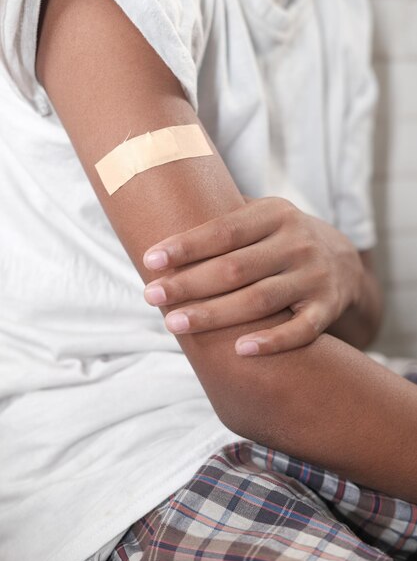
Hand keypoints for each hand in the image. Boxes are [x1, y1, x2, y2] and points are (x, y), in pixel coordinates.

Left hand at [143, 197, 364, 354]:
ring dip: (215, 314)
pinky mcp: (326, 308)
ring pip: (260, 300)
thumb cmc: (280, 240)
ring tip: (175, 324)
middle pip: (235, 268)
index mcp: (275, 214)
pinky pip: (301, 330)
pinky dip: (273, 342)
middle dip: (189, 283)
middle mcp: (297, 242)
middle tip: (151, 296)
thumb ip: (223, 216)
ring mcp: (314, 276)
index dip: (186, 246)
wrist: (342, 261)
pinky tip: (240, 351)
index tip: (150, 260)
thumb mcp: (262, 216)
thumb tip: (159, 209)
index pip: (224, 230)